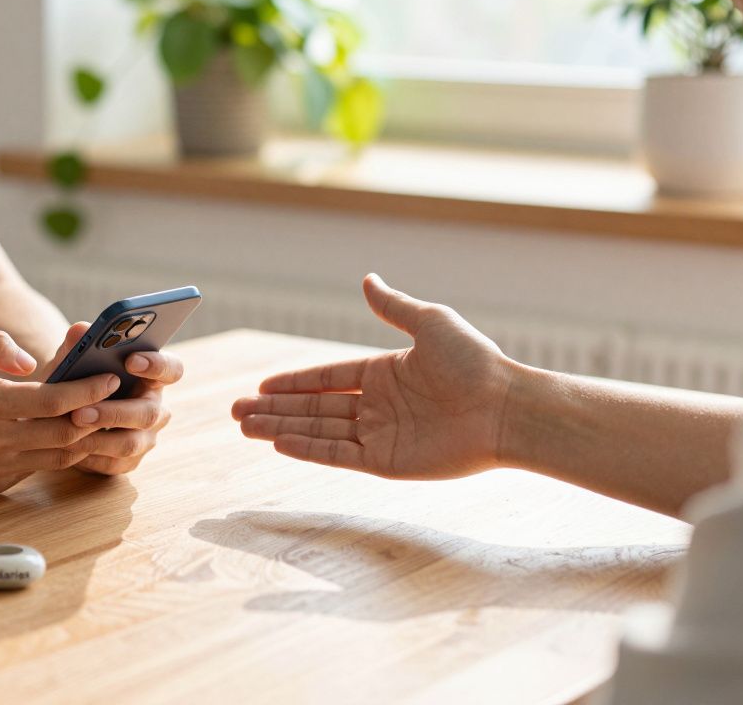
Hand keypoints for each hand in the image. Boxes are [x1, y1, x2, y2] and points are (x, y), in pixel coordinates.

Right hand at [0, 330, 118, 494]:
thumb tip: (32, 361)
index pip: (55, 401)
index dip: (89, 389)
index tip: (110, 376)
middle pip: (66, 433)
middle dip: (97, 415)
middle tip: (115, 396)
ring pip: (57, 457)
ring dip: (82, 437)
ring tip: (100, 414)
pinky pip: (35, 468)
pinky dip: (54, 451)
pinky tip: (65, 432)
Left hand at [32, 323, 182, 475]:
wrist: (61, 412)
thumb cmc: (75, 380)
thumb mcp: (72, 360)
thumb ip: (77, 345)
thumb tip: (79, 330)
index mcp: (152, 376)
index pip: (172, 369)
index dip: (157, 365)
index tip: (130, 360)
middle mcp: (155, 408)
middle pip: (148, 412)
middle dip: (114, 411)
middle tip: (80, 410)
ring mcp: (145, 437)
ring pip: (130, 442)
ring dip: (99, 436)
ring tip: (71, 427)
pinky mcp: (129, 462)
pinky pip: (114, 464)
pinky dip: (90, 456)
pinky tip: (69, 446)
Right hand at [231, 274, 516, 479]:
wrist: (506, 409)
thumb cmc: (476, 363)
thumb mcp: (430, 323)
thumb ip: (393, 307)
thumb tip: (366, 280)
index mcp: (385, 373)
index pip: (327, 378)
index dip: (293, 383)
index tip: (261, 386)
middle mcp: (379, 405)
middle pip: (314, 407)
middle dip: (274, 408)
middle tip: (236, 410)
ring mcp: (382, 435)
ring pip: (319, 431)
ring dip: (281, 428)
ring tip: (244, 426)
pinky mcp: (388, 462)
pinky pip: (338, 454)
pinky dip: (308, 449)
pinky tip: (278, 442)